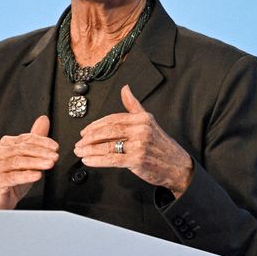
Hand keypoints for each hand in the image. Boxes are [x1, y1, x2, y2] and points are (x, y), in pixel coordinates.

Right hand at [0, 116, 58, 209]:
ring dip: (36, 162)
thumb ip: (35, 139)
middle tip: (54, 155)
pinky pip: (13, 177)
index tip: (55, 147)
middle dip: (41, 152)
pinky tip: (37, 175)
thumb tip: (43, 120)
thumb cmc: (13, 176)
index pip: (26, 139)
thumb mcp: (27, 157)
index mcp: (6, 144)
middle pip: (22, 149)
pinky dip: (27, 175)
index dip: (42, 142)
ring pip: (18, 162)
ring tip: (49, 164)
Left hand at [74, 85, 192, 197]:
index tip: (84, 131)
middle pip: (108, 131)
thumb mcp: (149, 121)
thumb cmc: (161, 145)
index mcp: (142, 118)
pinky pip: (112, 159)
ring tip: (80, 151)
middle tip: (79, 142)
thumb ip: (134, 106)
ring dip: (89, 149)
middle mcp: (141, 129)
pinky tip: (88, 161)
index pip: (112, 119)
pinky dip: (97, 160)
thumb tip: (125, 88)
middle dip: (90, 137)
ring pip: (107, 146)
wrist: (177, 166)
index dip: (95, 125)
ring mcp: (139, 145)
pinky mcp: (137, 160)